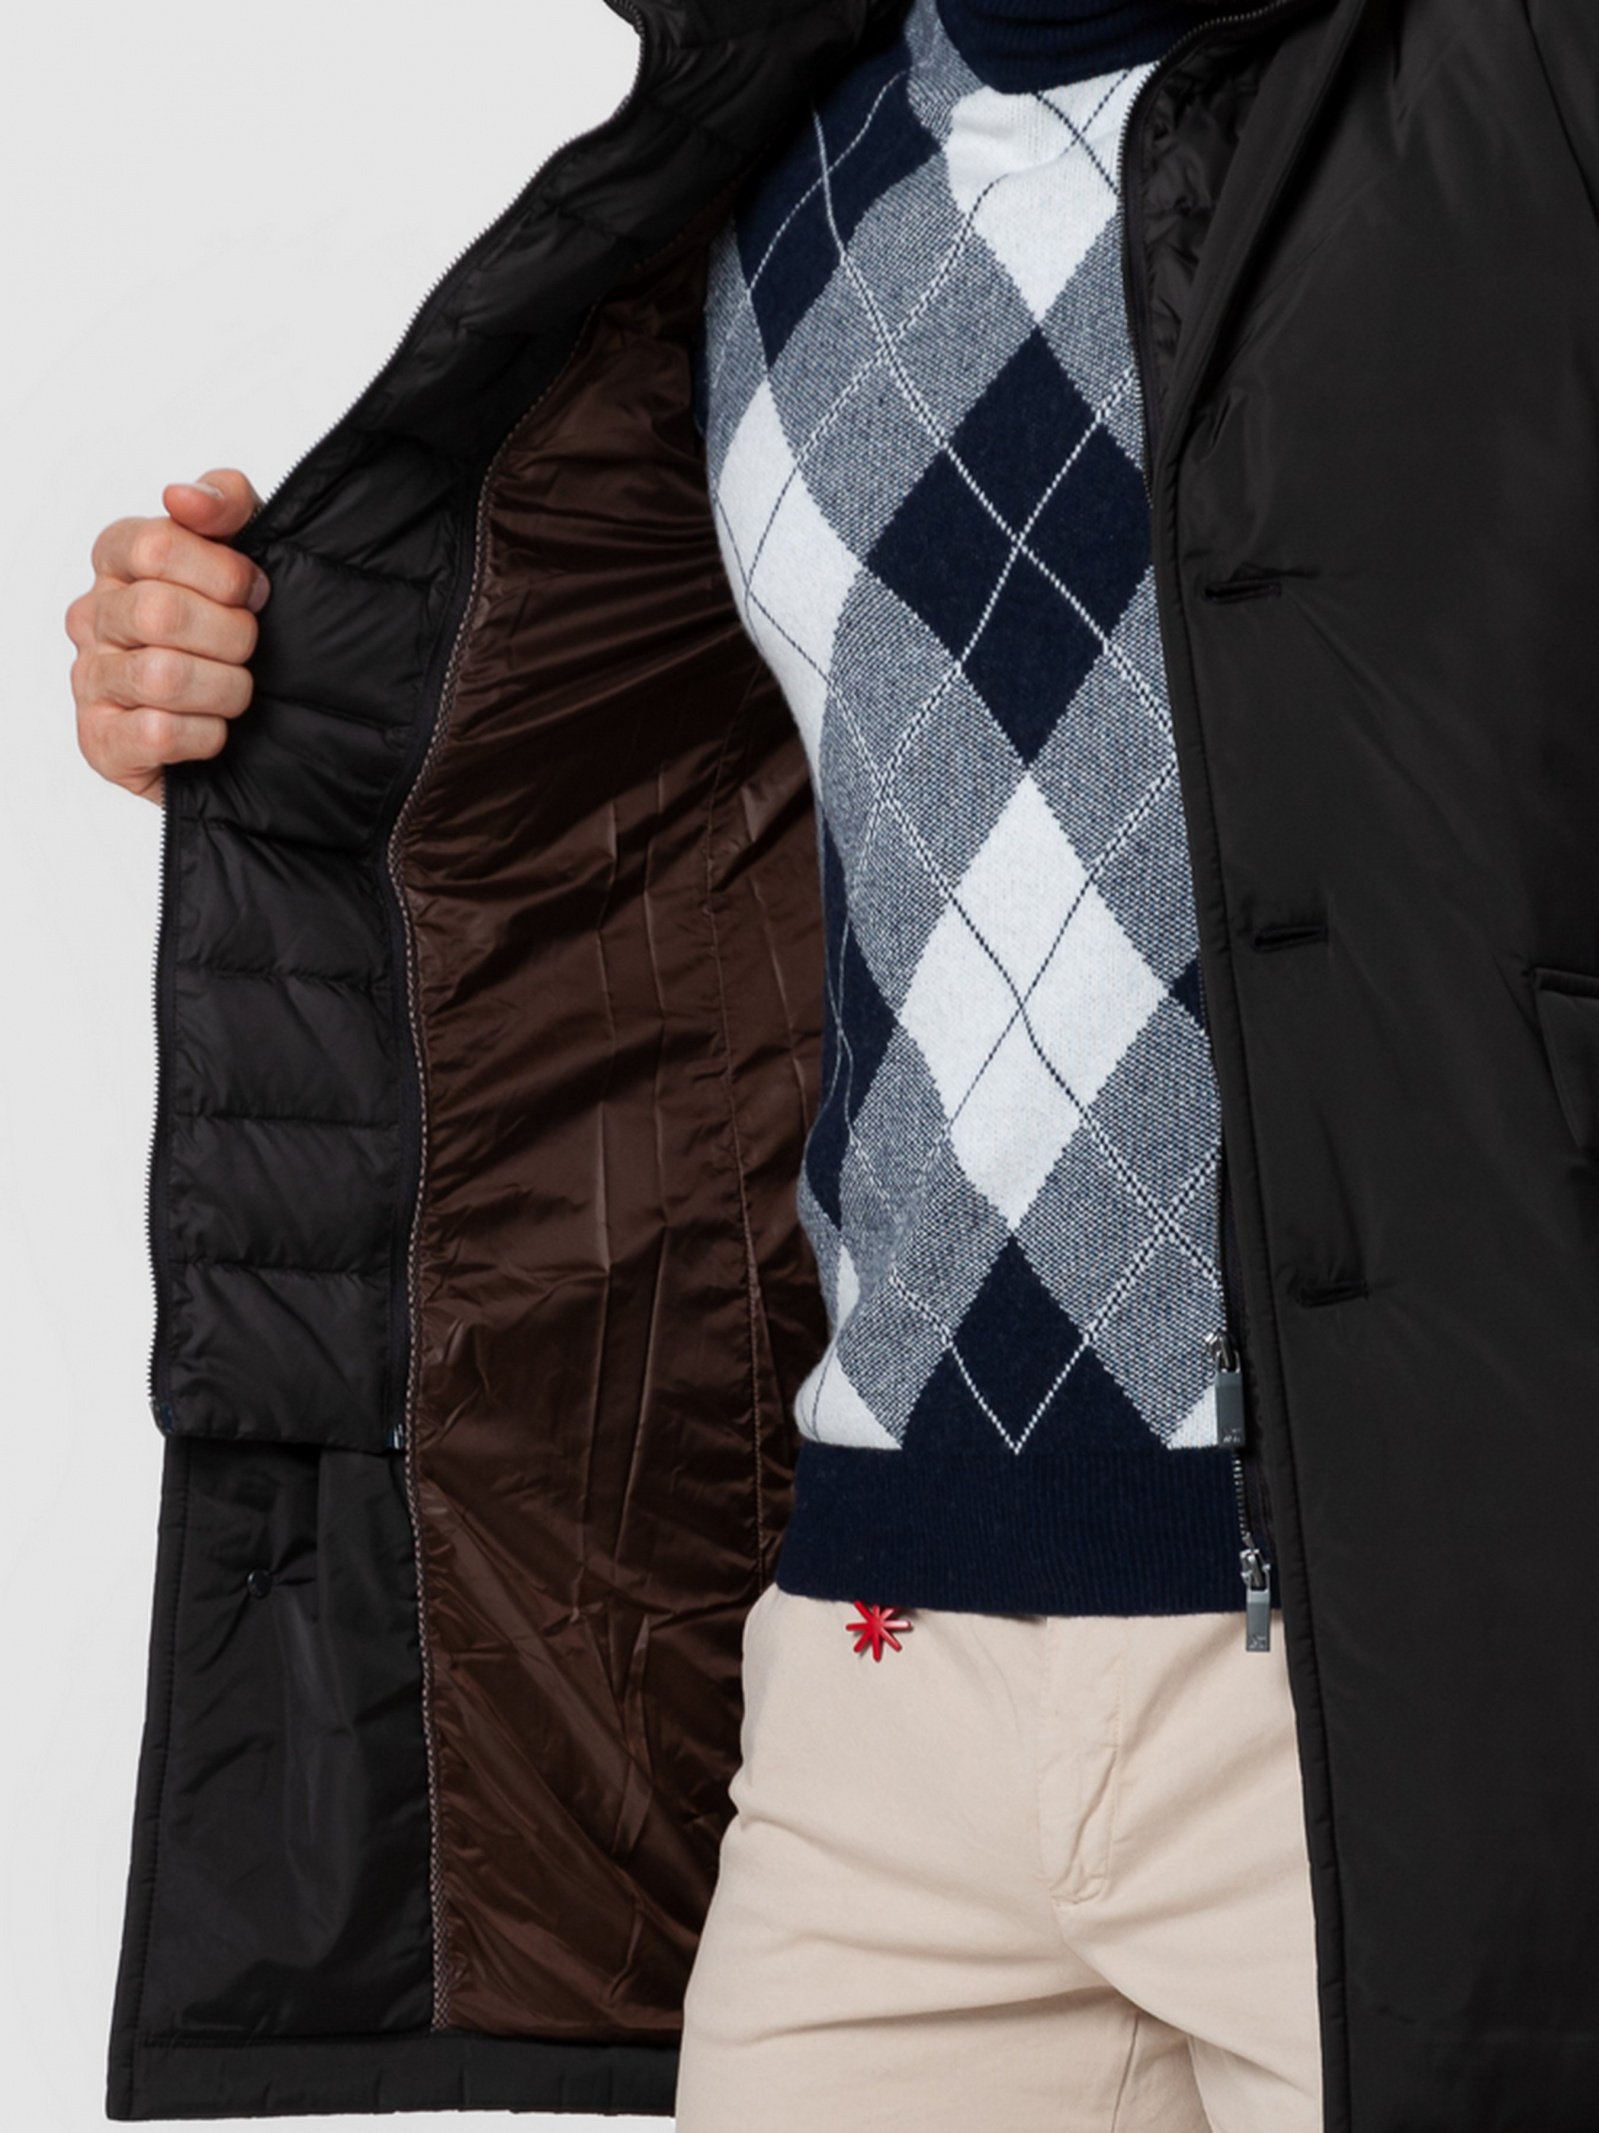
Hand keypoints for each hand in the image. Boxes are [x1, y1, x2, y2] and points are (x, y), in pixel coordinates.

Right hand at [66, 468, 268, 803]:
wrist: (254, 721)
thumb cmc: (238, 626)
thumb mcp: (249, 549)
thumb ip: (226, 503)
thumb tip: (183, 496)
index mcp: (117, 560)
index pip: (156, 546)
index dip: (224, 574)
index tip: (254, 592)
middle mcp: (92, 615)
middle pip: (161, 613)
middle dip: (231, 636)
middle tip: (248, 649)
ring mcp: (90, 679)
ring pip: (162, 677)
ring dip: (225, 689)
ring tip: (235, 690)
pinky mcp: (101, 741)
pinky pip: (158, 733)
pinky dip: (206, 735)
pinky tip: (213, 728)